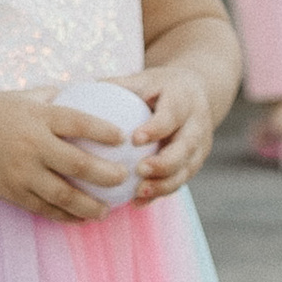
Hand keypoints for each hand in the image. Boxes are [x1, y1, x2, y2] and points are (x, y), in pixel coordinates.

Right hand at [0, 89, 133, 221]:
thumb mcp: (25, 97)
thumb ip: (56, 97)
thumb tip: (93, 90)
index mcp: (38, 117)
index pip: (78, 122)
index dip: (103, 131)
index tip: (124, 137)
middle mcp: (31, 145)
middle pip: (77, 163)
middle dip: (106, 174)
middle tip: (126, 178)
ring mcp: (21, 172)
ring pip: (63, 195)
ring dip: (90, 205)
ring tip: (108, 209)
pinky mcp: (12, 192)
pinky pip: (44, 209)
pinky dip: (66, 216)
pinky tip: (82, 218)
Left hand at [123, 63, 215, 200]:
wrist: (197, 92)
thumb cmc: (161, 86)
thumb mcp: (144, 79)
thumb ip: (118, 85)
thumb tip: (80, 90)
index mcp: (184, 99)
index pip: (172, 114)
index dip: (157, 128)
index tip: (135, 139)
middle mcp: (196, 123)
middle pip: (185, 147)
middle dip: (164, 163)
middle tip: (139, 171)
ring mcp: (200, 146)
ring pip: (186, 169)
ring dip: (163, 184)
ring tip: (138, 193)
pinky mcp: (196, 162)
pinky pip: (181, 181)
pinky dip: (160, 193)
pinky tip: (137, 201)